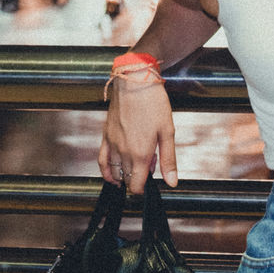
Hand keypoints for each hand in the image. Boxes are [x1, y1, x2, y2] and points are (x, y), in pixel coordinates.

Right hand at [97, 74, 177, 195]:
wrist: (135, 83)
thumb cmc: (153, 103)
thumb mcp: (167, 132)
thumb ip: (168, 159)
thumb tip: (172, 182)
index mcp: (141, 154)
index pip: (137, 185)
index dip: (143, 189)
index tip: (149, 185)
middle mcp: (124, 152)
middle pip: (127, 179)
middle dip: (137, 179)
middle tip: (149, 166)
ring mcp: (112, 144)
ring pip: (114, 172)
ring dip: (122, 177)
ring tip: (131, 173)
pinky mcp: (105, 136)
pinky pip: (101, 160)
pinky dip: (105, 171)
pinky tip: (111, 174)